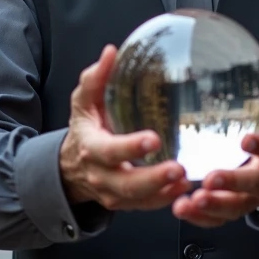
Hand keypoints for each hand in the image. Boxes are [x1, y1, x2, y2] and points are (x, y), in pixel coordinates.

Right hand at [59, 45, 190, 210]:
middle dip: (152, 178)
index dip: (130, 147)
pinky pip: (146, 206)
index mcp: (92, 147)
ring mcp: (113, 192)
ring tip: (186, 179)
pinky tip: (184, 187)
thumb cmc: (86, 127)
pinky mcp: (126, 202)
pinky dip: (165, 199)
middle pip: (126, 184)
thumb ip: (95, 79)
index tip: (153, 139)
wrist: (72, 166)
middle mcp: (102, 174)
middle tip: (177, 168)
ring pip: (138, 199)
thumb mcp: (83, 102)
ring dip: (163, 192)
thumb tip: (111, 52)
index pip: (109, 151)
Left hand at [172, 47, 258, 227]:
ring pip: (234, 207)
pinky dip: (202, 218)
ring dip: (212, 207)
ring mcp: (251, 195)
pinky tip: (182, 209)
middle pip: (252, 184)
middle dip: (230, 183)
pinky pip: (220, 218)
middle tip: (209, 180)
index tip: (245, 140)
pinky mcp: (236, 205)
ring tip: (188, 203)